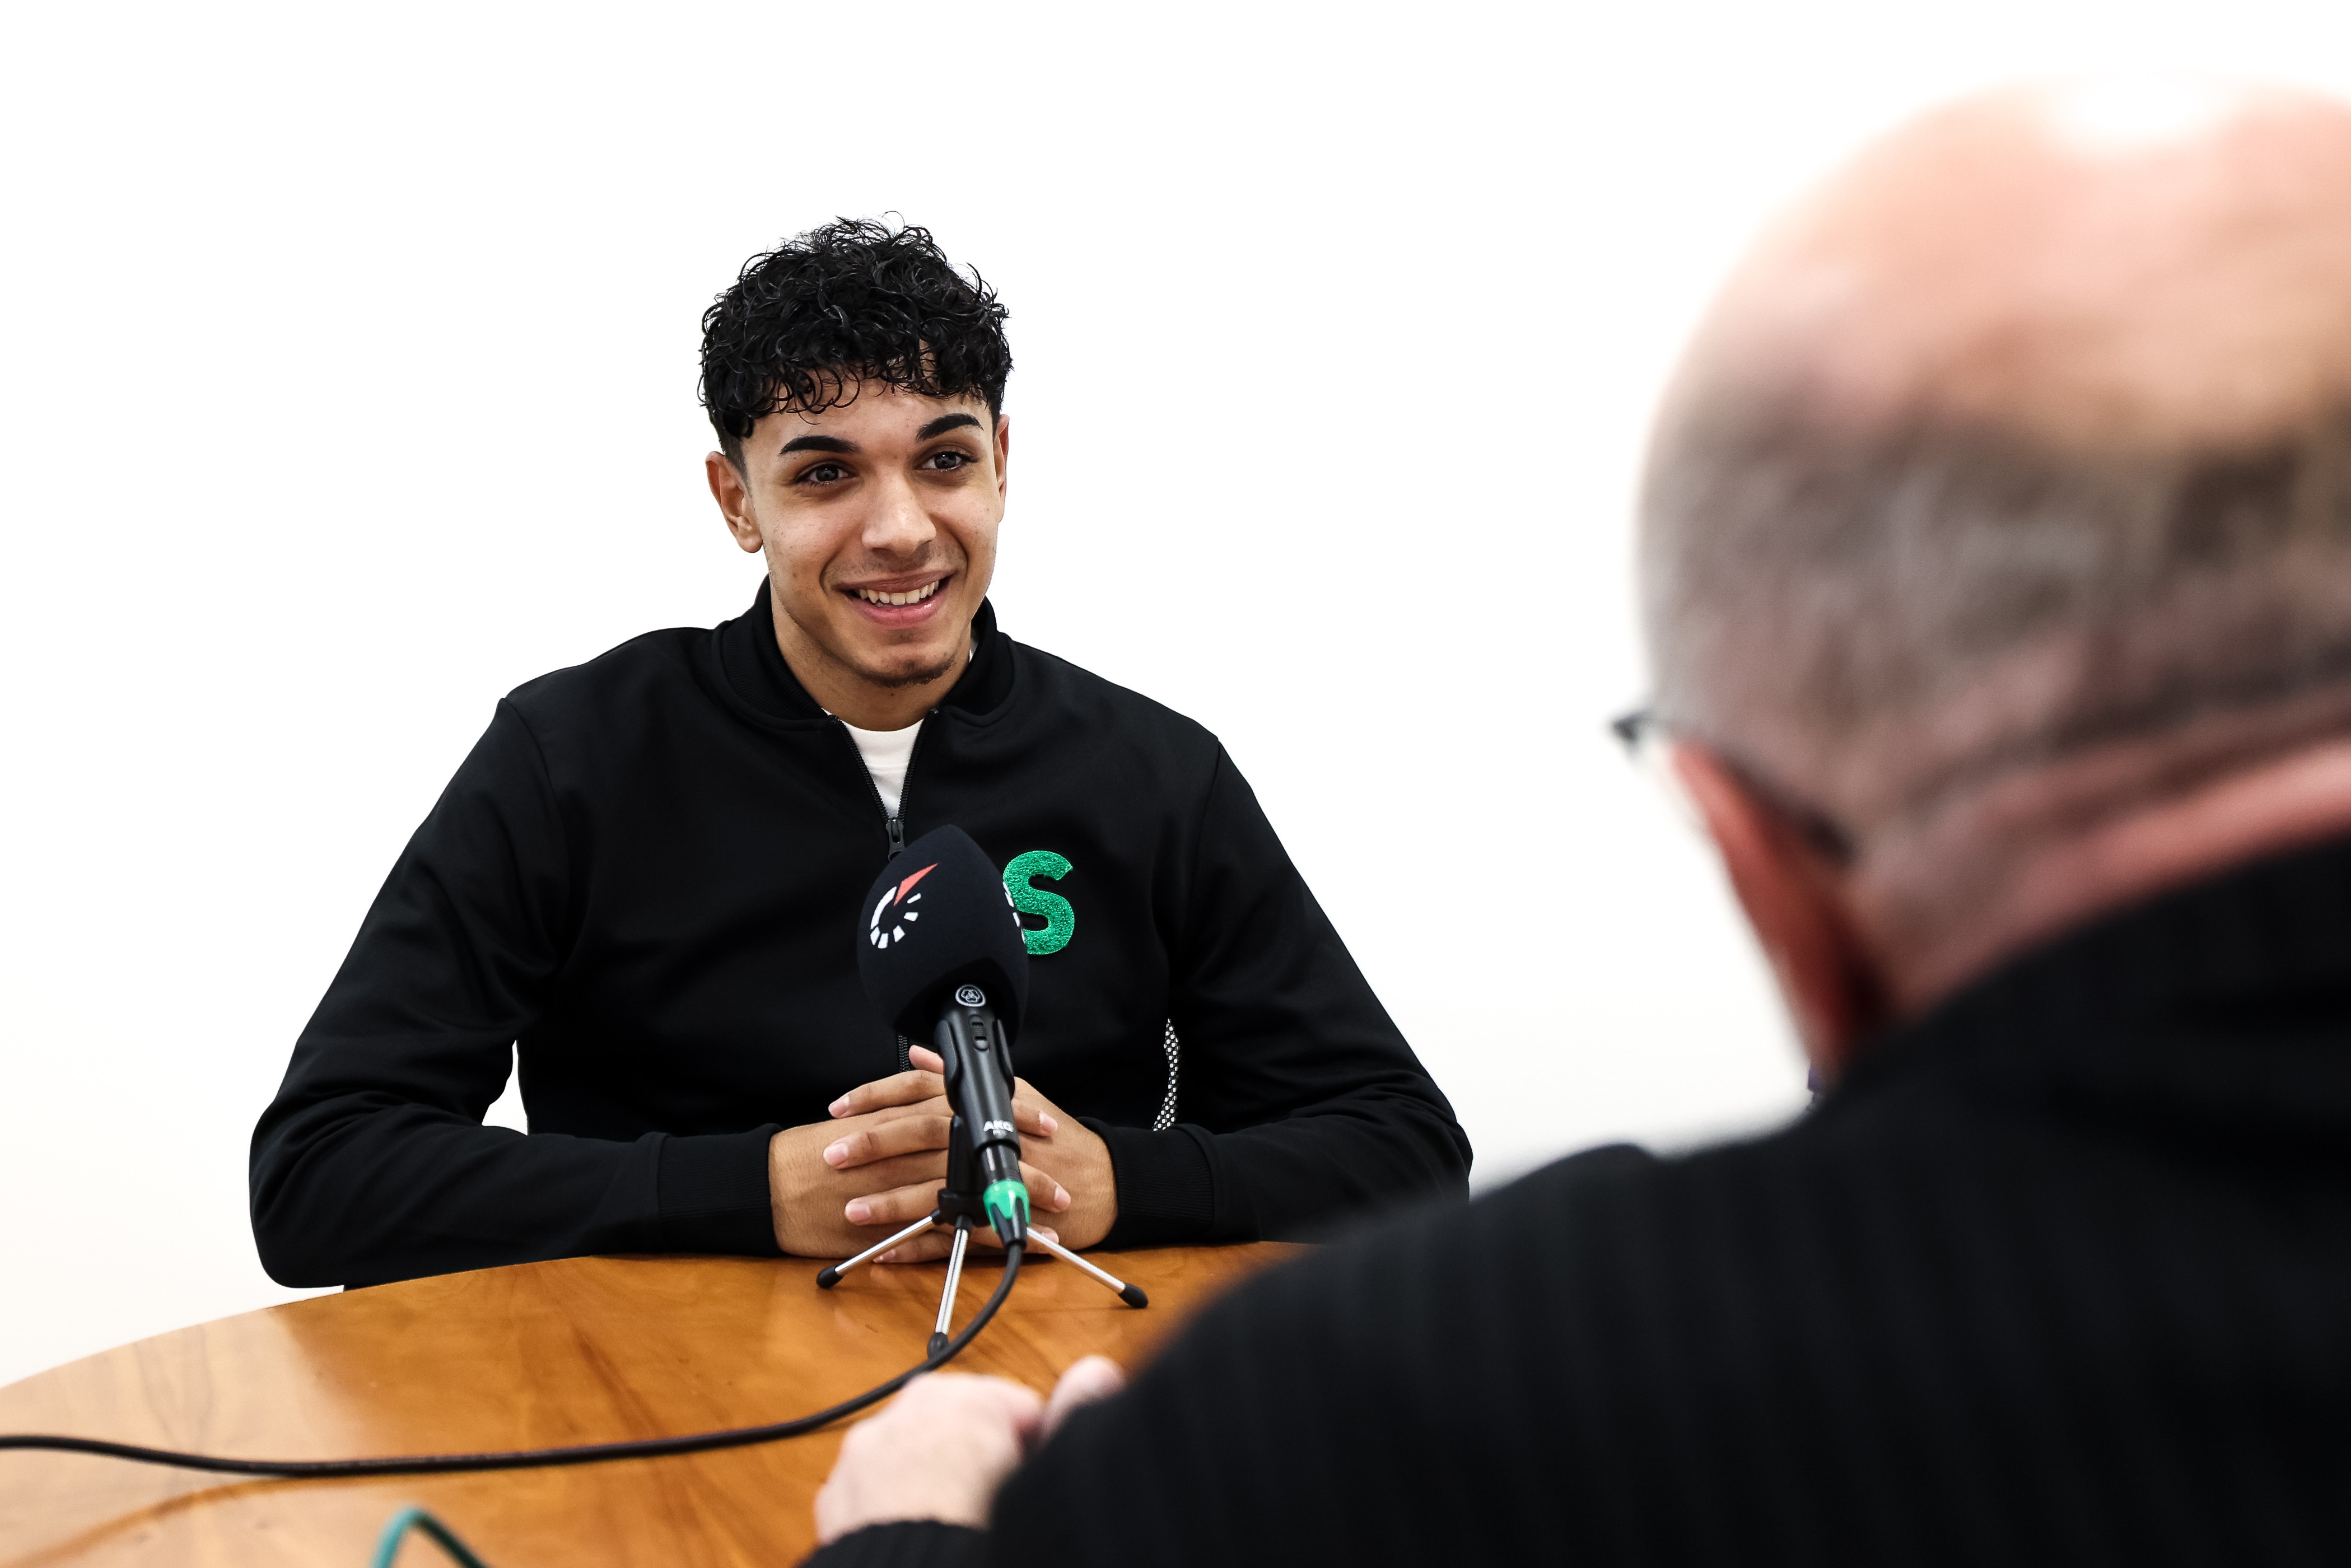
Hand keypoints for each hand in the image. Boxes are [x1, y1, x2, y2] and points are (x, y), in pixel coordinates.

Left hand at [813, 1357, 1126, 1542]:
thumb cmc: (979, 1529)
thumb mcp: (1042, 1473)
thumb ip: (1074, 1416)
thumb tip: (1098, 1371)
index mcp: (962, 1397)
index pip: (1019, 1408)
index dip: (1037, 1451)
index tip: (1036, 1484)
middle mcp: (905, 1411)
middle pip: (962, 1427)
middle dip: (983, 1460)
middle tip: (1001, 1506)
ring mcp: (862, 1454)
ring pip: (916, 1457)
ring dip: (936, 1482)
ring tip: (960, 1525)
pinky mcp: (835, 1497)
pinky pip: (877, 1492)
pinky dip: (897, 1508)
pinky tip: (923, 1537)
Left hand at [821, 1047, 1118, 1260]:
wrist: (1098, 1181)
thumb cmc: (1054, 1137)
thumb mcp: (1014, 1092)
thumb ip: (959, 1078)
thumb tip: (920, 1058)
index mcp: (977, 1102)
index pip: (916, 1090)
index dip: (874, 1097)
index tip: (839, 1109)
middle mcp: (978, 1136)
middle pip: (916, 1135)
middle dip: (871, 1145)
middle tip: (831, 1156)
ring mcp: (984, 1180)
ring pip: (927, 1188)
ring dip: (887, 1202)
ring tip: (851, 1211)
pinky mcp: (992, 1219)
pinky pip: (947, 1233)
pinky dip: (915, 1245)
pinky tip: (887, 1252)